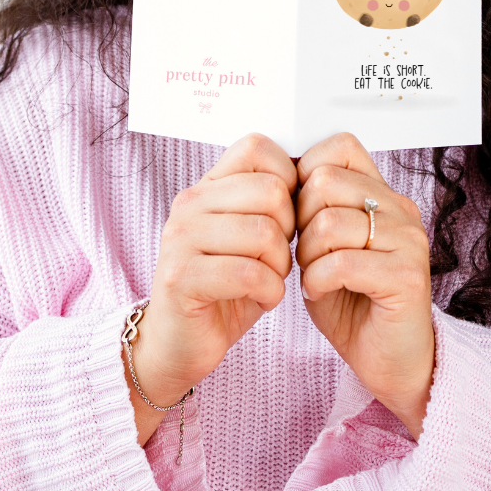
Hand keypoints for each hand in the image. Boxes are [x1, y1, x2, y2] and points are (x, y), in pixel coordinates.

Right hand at [128, 134, 296, 442]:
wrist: (179, 343)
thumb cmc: (225, 285)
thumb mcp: (249, 235)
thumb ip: (268, 202)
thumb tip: (312, 170)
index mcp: (207, 186)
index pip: (257, 147)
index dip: (288, 179)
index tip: (286, 215)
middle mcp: (189, 204)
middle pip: (271, 192)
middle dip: (290, 230)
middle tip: (278, 256)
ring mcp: (180, 239)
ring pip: (265, 233)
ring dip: (280, 265)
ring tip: (269, 278)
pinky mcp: (181, 278)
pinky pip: (250, 274)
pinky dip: (270, 292)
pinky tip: (263, 299)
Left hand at [295, 133, 434, 438]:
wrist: (390, 362)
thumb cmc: (352, 303)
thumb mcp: (324, 247)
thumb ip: (312, 210)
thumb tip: (280, 176)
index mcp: (382, 194)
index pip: (340, 147)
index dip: (306, 175)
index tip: (299, 214)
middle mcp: (401, 209)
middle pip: (326, 182)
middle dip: (301, 219)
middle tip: (306, 254)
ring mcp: (409, 240)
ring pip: (329, 222)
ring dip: (307, 255)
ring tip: (314, 276)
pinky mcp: (407, 276)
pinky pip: (342, 262)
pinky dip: (317, 281)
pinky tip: (319, 293)